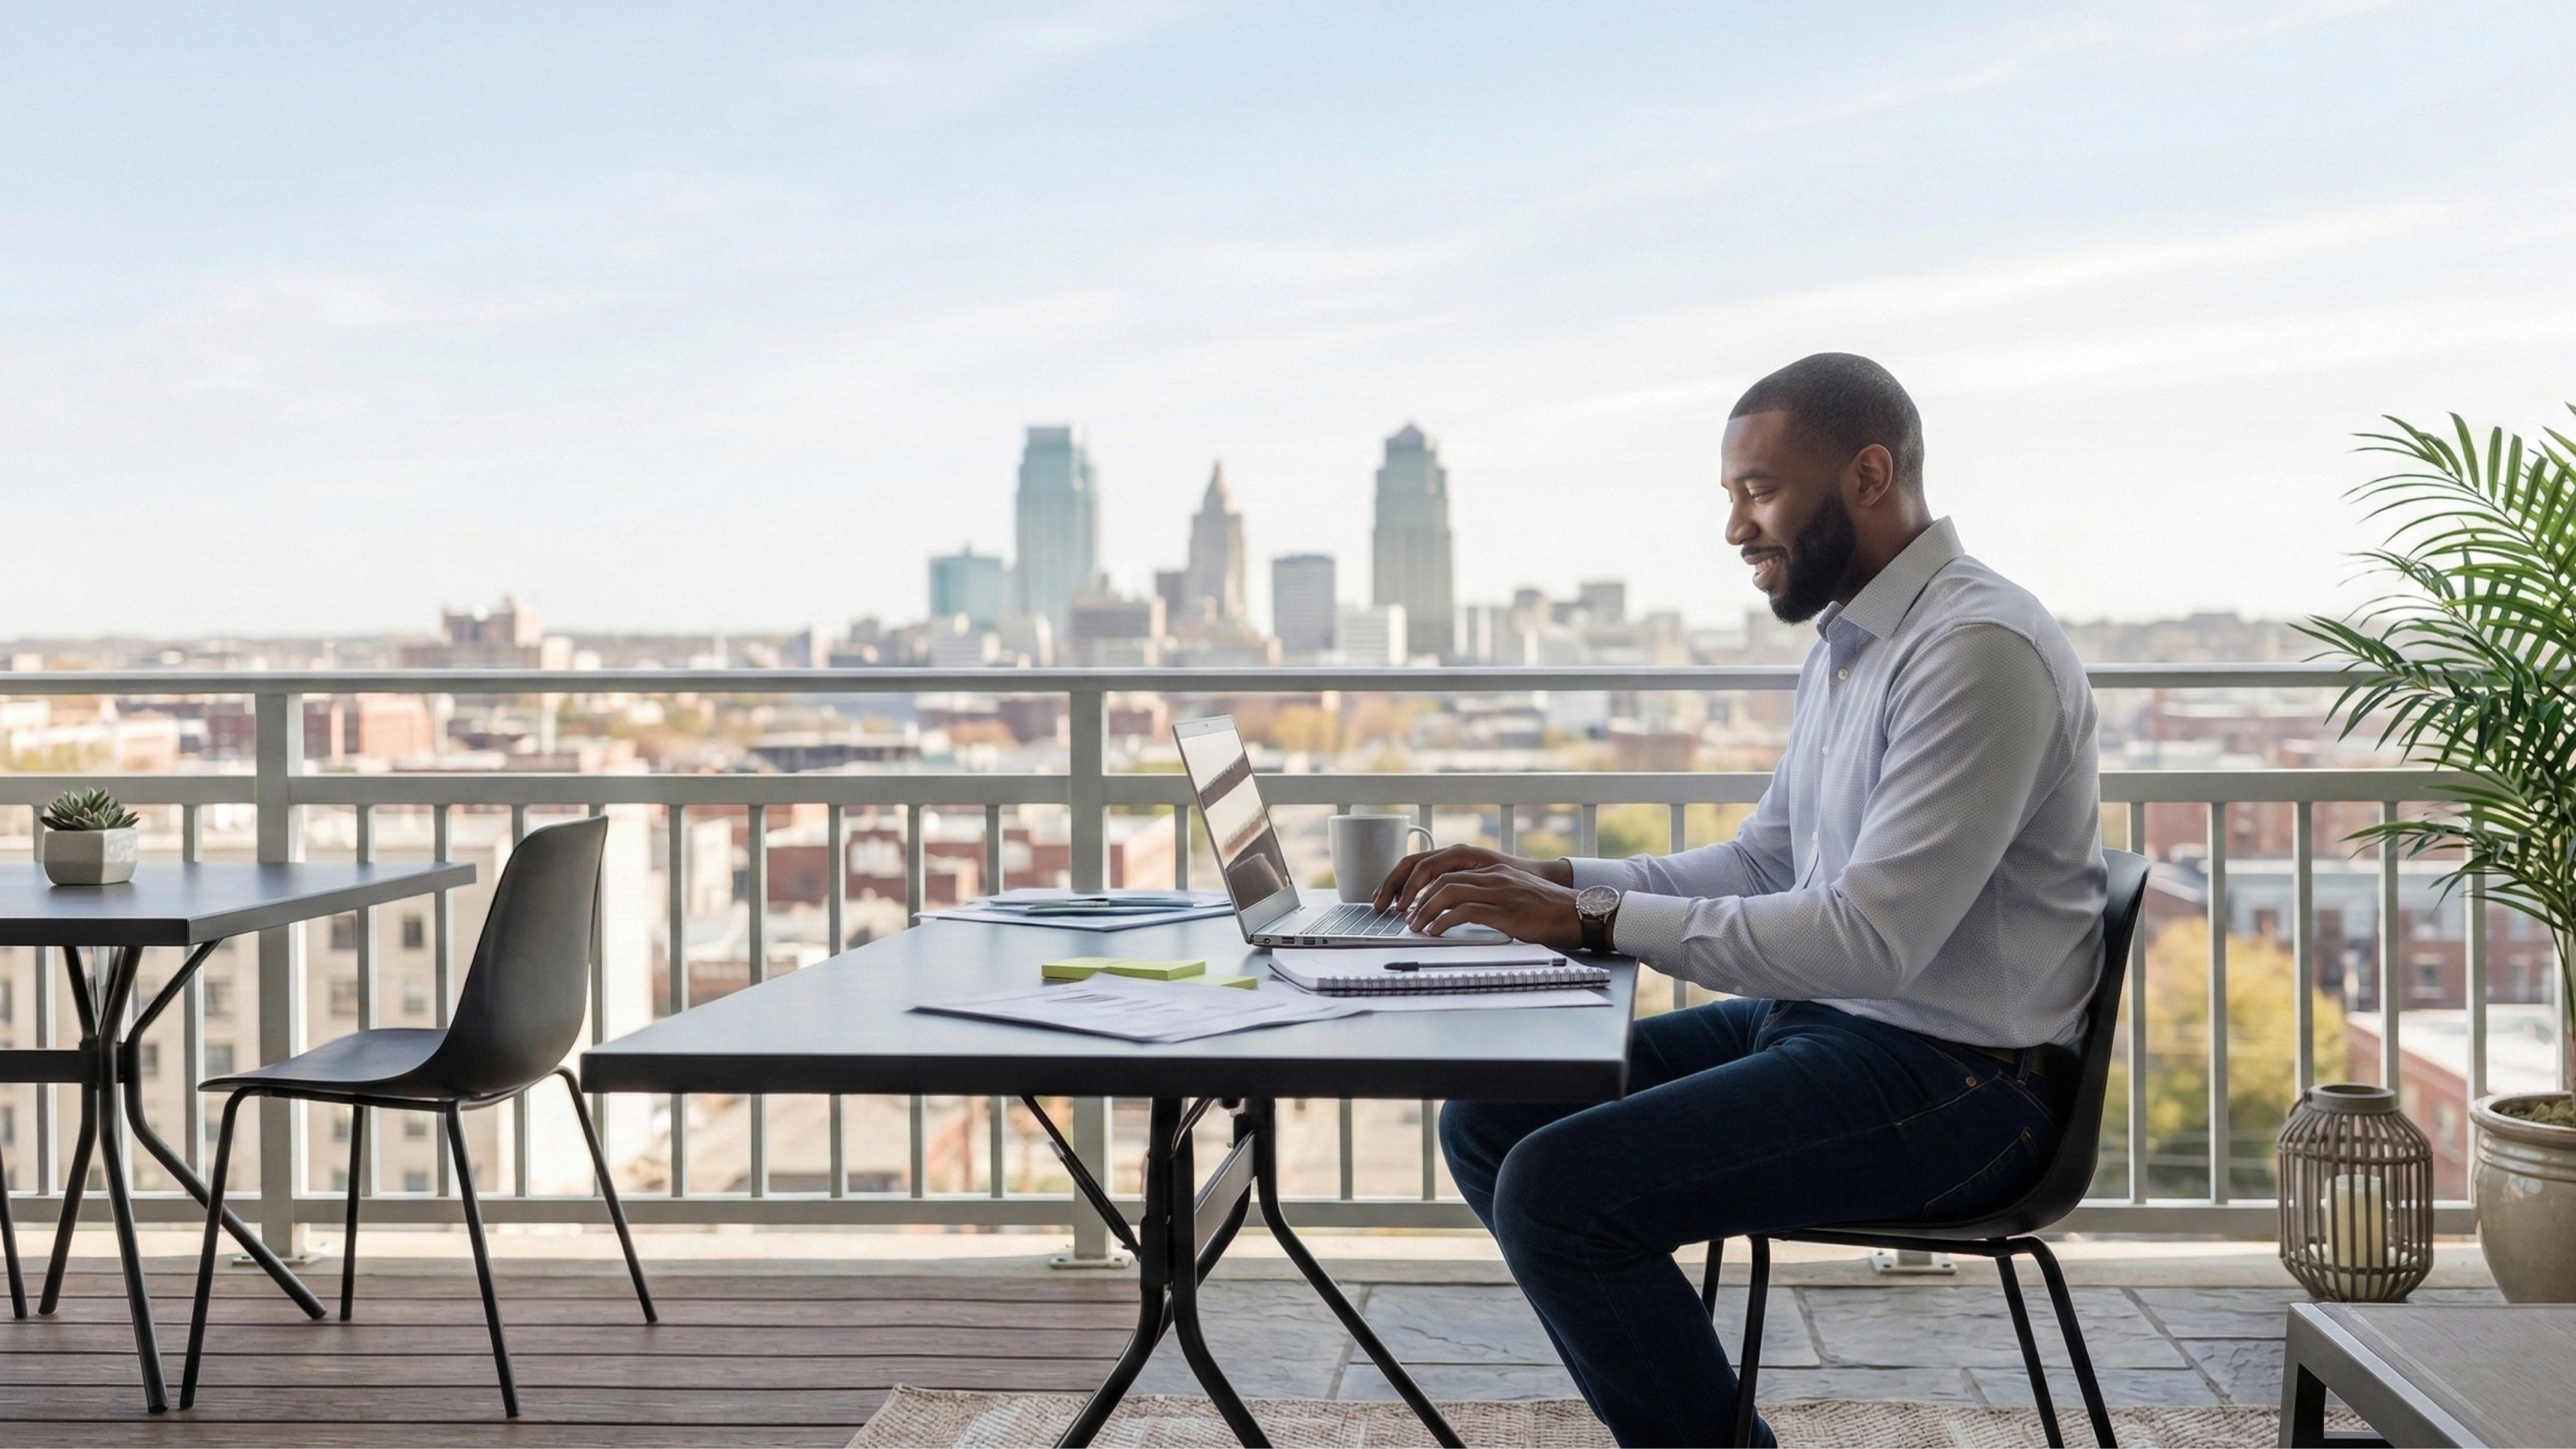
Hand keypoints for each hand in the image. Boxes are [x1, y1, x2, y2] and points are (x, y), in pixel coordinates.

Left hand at [1400, 865, 1583, 951]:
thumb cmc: (1548, 910)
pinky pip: (1464, 911)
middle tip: (1404, 915)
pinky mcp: (1505, 911)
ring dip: (1425, 909)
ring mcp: (1499, 892)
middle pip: (1440, 877)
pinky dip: (1443, 921)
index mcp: (1493, 871)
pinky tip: (1435, 932)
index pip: (1446, 868)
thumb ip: (1489, 899)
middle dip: (1415, 896)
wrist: (1579, 914)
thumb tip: (1461, 913)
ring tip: (1415, 926)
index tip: (1407, 900)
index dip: (1421, 883)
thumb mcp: (1514, 896)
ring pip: (1448, 891)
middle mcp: (1492, 876)